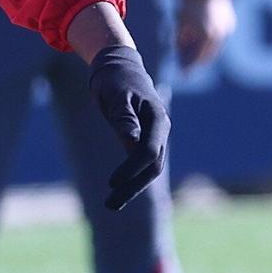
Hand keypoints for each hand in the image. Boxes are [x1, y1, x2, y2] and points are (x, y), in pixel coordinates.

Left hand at [87, 45, 170, 210]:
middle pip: (152, 166)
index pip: (148, 152)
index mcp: (157, 117)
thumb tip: (132, 141)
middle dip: (132, 187)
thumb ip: (124, 117)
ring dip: (132, 187)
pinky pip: (143, 163)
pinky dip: (132, 178)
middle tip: (110, 205)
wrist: (119, 67)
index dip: (131, 170)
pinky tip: (118, 191)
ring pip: (150, 168)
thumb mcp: (115, 94)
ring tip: (111, 204)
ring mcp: (156, 136)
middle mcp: (161, 129)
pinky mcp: (146, 140)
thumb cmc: (115, 79)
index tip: (111, 183)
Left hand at [177, 0, 235, 68]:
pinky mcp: (230, 24)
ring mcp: (226, 29)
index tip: (182, 74)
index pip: (197, 58)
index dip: (189, 66)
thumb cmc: (189, 4)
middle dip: (197, 61)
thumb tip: (180, 54)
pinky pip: (220, 38)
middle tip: (187, 66)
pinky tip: (202, 42)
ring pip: (216, 48)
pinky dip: (212, 42)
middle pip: (208, 55)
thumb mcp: (181, 23)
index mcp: (205, 35)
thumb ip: (181, 40)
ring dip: (205, 52)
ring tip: (193, 53)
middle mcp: (218, 34)